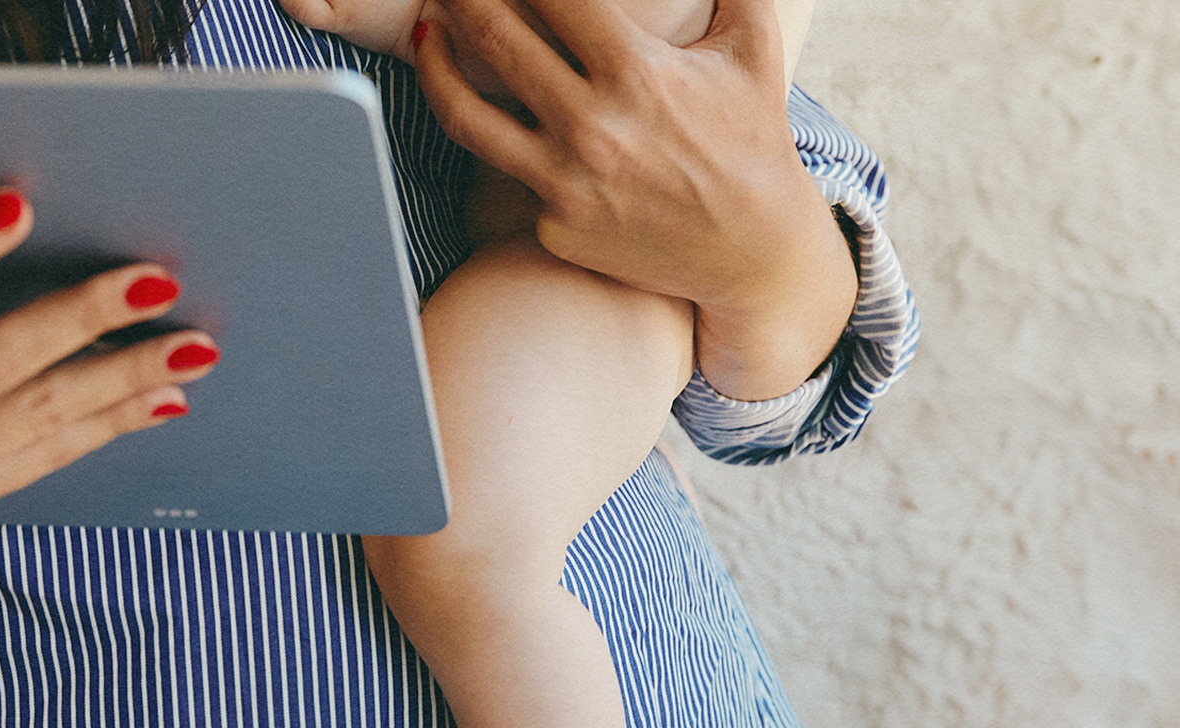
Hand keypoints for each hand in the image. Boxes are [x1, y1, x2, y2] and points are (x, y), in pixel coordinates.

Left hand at [415, 0, 856, 398]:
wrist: (754, 251)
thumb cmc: (753, 140)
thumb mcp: (753, 48)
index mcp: (636, 73)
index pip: (553, 0)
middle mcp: (592, 127)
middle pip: (496, 41)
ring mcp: (566, 181)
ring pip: (466, 114)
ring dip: (434, 66)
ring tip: (425, 35)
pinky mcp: (553, 225)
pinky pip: (508, 170)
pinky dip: (497, 135)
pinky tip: (486, 107)